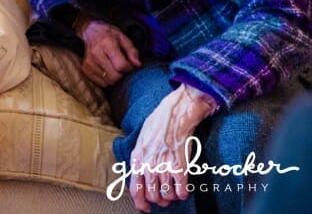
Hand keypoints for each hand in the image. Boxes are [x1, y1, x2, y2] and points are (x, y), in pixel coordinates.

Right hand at [79, 20, 140, 86]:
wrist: (90, 32)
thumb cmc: (109, 35)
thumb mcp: (124, 38)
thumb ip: (132, 51)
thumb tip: (137, 65)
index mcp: (107, 43)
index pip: (121, 65)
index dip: (129, 67)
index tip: (129, 64)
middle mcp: (96, 53)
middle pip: (115, 76)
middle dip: (122, 74)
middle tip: (122, 67)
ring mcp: (89, 62)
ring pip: (108, 81)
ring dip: (114, 77)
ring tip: (114, 67)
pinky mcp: (86, 69)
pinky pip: (102, 83)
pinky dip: (107, 79)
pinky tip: (107, 70)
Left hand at [128, 85, 216, 211]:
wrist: (174, 114)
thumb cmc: (158, 124)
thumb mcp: (141, 140)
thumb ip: (140, 157)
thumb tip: (141, 172)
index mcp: (137, 159)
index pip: (135, 189)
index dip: (140, 202)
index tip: (144, 208)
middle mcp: (148, 166)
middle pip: (151, 195)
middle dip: (158, 200)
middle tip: (164, 198)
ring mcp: (164, 167)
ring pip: (166, 196)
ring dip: (171, 198)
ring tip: (174, 193)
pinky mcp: (180, 167)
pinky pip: (181, 190)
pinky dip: (183, 194)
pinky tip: (183, 190)